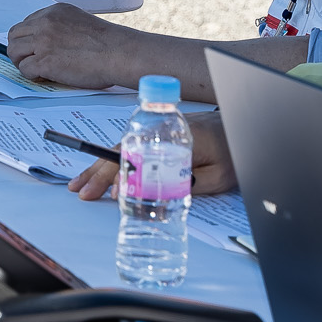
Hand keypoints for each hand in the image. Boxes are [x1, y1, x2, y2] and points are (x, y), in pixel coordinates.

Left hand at [6, 2, 157, 92]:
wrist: (120, 54)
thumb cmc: (109, 44)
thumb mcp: (81, 23)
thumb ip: (62, 28)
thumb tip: (49, 44)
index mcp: (55, 11)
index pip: (27, 23)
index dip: (30, 39)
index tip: (37, 50)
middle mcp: (46, 22)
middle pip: (15, 35)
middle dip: (20, 50)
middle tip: (32, 62)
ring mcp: (43, 41)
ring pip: (14, 51)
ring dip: (23, 62)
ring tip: (38, 70)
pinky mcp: (45, 60)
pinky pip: (25, 68)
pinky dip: (32, 75)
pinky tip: (46, 77)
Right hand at [69, 112, 237, 200]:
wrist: (240, 128)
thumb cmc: (233, 152)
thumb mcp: (219, 175)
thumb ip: (191, 183)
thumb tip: (160, 193)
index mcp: (174, 139)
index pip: (138, 155)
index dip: (121, 174)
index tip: (113, 193)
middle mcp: (158, 132)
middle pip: (121, 150)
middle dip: (99, 173)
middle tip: (82, 192)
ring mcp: (155, 133)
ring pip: (120, 150)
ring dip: (99, 168)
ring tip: (80, 185)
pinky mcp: (156, 138)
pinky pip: (128, 150)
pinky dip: (111, 163)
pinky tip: (100, 175)